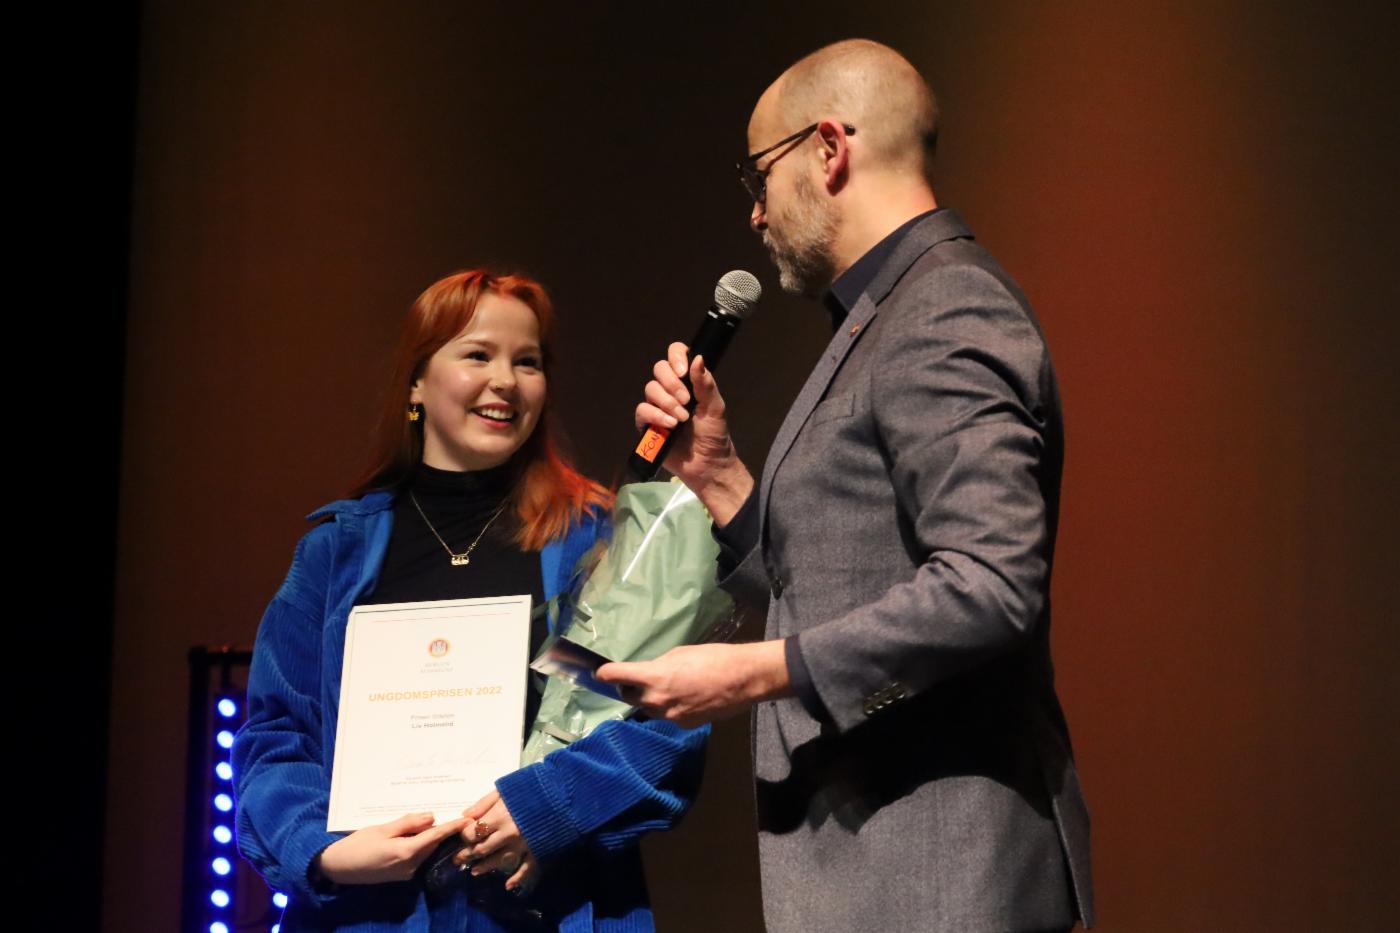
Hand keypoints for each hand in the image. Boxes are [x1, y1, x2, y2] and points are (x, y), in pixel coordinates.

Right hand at [315, 812, 467, 884]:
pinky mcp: (400, 874)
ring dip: (430, 838)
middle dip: (442, 830)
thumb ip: (408, 823)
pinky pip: (417, 857)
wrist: (337, 868)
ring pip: (425, 851)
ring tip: (435, 820)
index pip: (435, 837)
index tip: (468, 820)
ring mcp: (405, 872)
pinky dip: (420, 845)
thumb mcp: (382, 829)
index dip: (452, 827)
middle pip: (432, 844)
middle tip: (454, 813)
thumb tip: (431, 817)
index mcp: (406, 852)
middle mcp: (410, 866)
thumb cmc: (357, 845)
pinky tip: (416, 833)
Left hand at [453, 789, 538, 893]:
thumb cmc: (532, 788)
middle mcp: (507, 834)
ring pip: (498, 861)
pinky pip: (525, 869)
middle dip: (467, 855)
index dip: (464, 835)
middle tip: (458, 859)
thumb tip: (466, 816)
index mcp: (498, 817)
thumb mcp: (505, 788)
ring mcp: (522, 845)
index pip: (472, 832)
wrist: (563, 793)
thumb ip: (485, 802)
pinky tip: (508, 886)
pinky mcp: (536, 851)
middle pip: (482, 849)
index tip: (463, 836)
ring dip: (484, 867)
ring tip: (474, 871)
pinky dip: (517, 878)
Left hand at [596, 641, 791, 727]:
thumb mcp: (679, 654)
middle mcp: (656, 700)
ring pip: (648, 708)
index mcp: (653, 677)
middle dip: (630, 687)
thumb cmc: (712, 658)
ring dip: (650, 698)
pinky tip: (686, 697)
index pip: (616, 676)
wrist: (743, 679)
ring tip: (669, 686)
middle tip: (638, 677)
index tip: (599, 673)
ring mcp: (669, 716)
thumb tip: (647, 674)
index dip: (605, 673)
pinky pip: (667, 715)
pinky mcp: (683, 724)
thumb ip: (657, 666)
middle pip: (628, 696)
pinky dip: (669, 707)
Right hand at [635, 343, 753, 525]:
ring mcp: (657, 406)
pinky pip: (642, 410)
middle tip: (687, 400)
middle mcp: (670, 390)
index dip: (676, 356)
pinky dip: (655, 415)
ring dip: (667, 402)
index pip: (676, 355)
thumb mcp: (715, 408)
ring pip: (650, 389)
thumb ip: (706, 384)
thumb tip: (698, 358)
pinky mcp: (647, 424)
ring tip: (681, 419)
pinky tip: (670, 425)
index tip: (683, 370)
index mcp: (688, 381)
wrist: (708, 464)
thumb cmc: (714, 435)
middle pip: (659, 369)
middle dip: (672, 383)